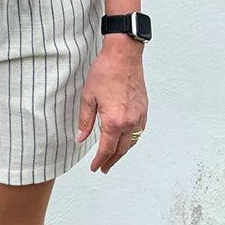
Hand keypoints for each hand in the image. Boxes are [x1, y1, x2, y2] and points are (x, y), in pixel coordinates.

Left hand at [76, 41, 147, 173]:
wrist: (124, 56)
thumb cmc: (106, 72)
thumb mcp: (88, 97)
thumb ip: (85, 121)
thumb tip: (81, 137)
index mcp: (114, 121)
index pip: (107, 149)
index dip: (100, 161)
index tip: (95, 167)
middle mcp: (129, 122)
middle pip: (121, 149)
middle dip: (111, 161)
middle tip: (104, 168)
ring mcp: (139, 116)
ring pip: (132, 142)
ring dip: (122, 152)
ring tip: (113, 158)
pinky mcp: (144, 109)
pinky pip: (139, 131)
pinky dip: (132, 140)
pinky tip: (126, 140)